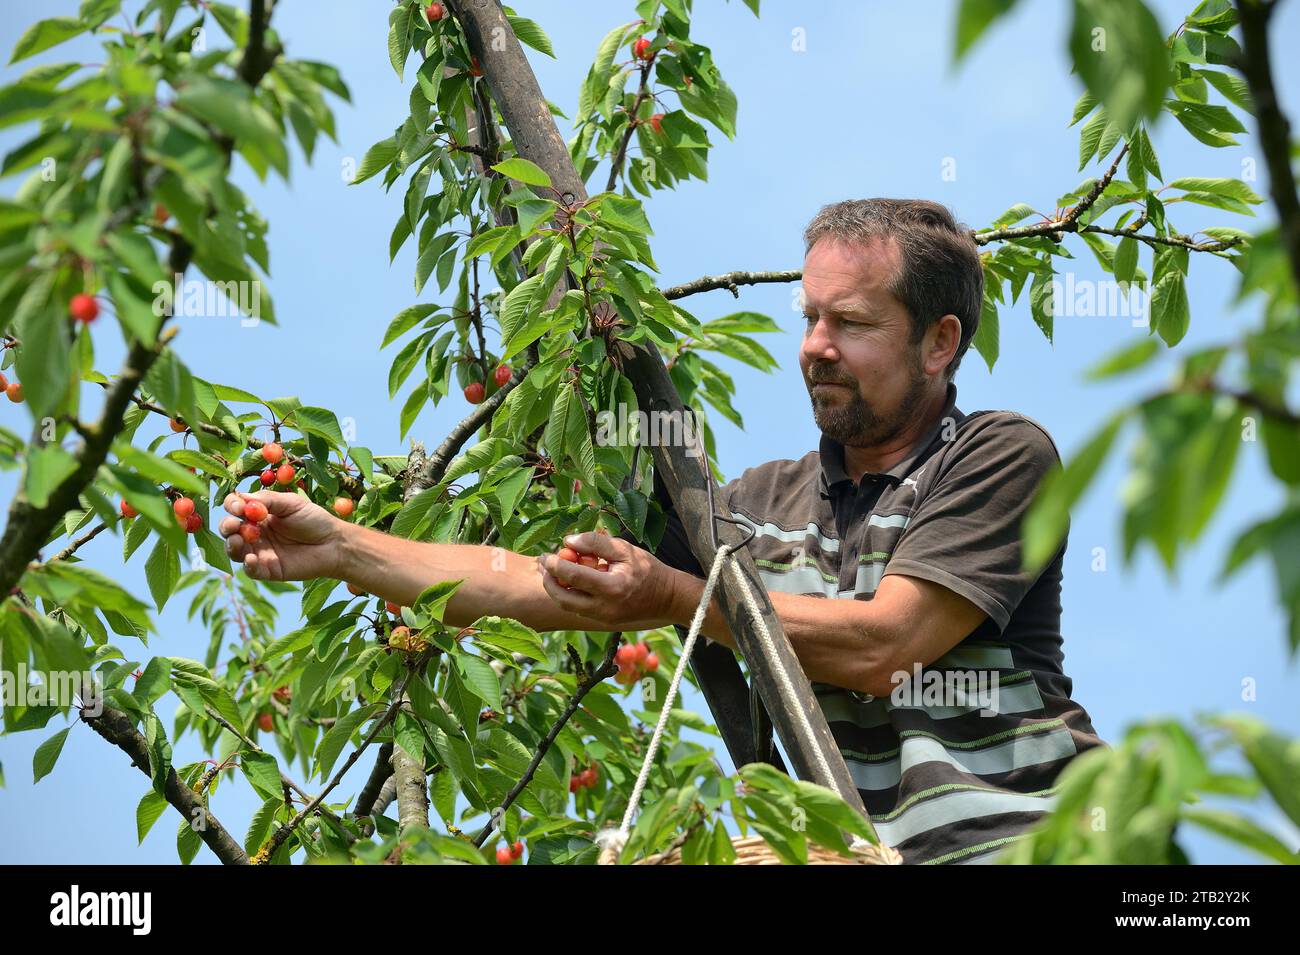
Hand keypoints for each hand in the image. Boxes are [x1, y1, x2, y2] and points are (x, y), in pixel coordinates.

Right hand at [220, 490, 346, 581]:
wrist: (334, 543)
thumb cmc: (314, 520)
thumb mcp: (291, 504)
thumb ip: (268, 500)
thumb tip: (242, 497)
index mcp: (259, 515)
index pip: (236, 508)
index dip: (233, 506)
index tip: (238, 506)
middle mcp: (255, 533)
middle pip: (230, 530)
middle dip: (227, 526)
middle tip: (234, 525)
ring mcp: (260, 552)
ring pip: (235, 551)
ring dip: (232, 545)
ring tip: (238, 539)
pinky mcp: (268, 570)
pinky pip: (251, 570)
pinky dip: (248, 565)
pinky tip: (252, 558)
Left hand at [537, 531, 678, 629]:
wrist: (668, 598)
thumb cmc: (648, 570)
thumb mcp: (625, 549)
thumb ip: (596, 543)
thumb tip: (569, 541)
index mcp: (612, 587)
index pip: (573, 576)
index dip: (555, 564)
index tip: (548, 554)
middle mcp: (605, 607)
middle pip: (563, 598)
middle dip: (548, 581)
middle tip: (544, 564)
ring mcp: (603, 618)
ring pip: (568, 606)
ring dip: (556, 590)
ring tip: (553, 572)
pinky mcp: (604, 622)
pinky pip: (579, 610)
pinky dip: (569, 596)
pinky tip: (570, 581)